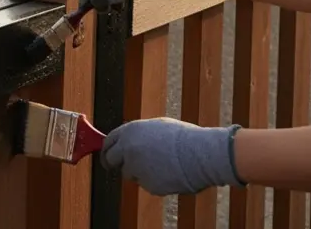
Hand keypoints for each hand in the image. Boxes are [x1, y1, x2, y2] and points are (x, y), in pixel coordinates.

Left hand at [102, 118, 244, 195]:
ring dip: (140, 172)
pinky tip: (170, 173)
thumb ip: (138, 135)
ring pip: (130, 174)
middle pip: (111, 160)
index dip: (108, 150)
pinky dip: (155, 182)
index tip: (108, 156)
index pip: (108, 142)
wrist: (202, 154)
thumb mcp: (156, 126)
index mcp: (129, 131)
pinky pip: (147, 184)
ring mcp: (136, 168)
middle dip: (114, 164)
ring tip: (162, 165)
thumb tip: (128, 142)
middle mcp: (128, 149)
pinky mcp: (148, 184)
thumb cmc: (184, 138)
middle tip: (123, 168)